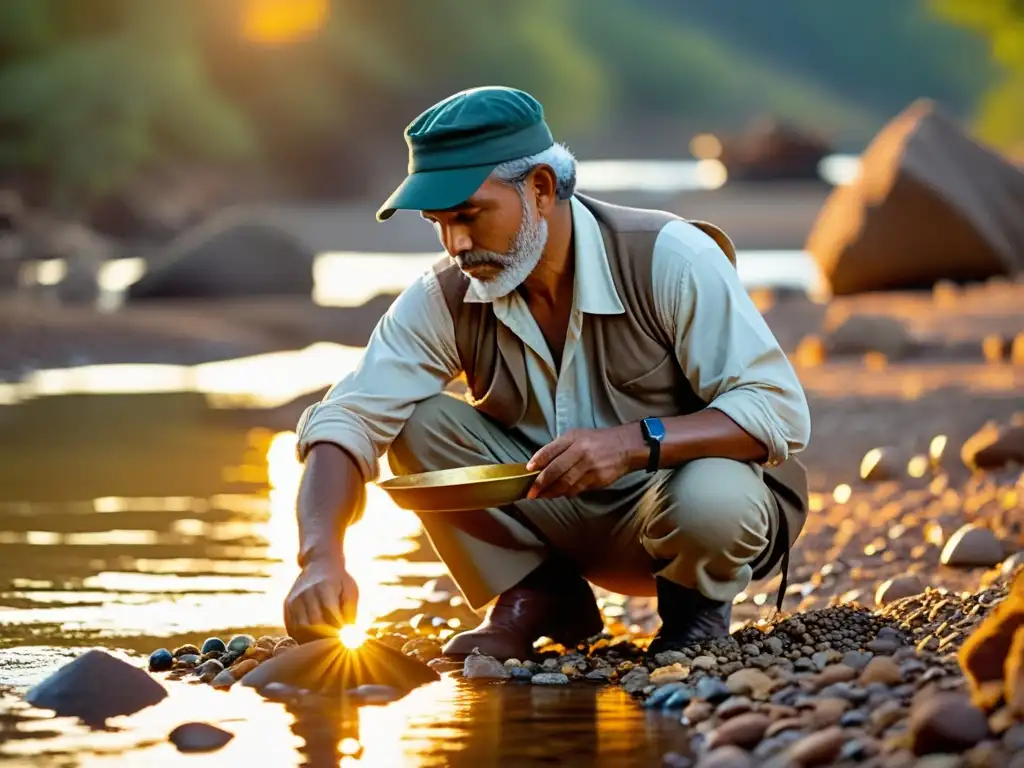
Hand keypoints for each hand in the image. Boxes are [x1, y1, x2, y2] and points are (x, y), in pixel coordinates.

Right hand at [283, 558, 359, 643]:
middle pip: (314, 624)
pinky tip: (314, 640)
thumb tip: (351, 636)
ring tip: (326, 646)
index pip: (330, 615)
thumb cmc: (340, 581)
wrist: (319, 564)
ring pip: (301, 629)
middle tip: (337, 647)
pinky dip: (303, 637)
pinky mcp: (287, 606)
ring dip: (314, 640)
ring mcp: (294, 599)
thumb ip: (351, 612)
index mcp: (325, 586)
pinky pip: (292, 628)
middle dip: (327, 639)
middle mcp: (306, 593)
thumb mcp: (350, 591)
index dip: (339, 631)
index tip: (347, 641)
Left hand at [525, 425, 644, 498]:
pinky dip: (567, 493)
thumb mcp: (578, 436)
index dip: (537, 461)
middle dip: (540, 483)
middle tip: (531, 492)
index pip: (550, 450)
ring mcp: (589, 466)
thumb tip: (540, 465)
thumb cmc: (597, 441)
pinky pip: (578, 489)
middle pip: (555, 470)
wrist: (625, 446)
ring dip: (552, 492)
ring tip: (543, 496)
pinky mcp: (597, 479)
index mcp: (573, 439)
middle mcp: (580, 451)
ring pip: (565, 483)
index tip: (527, 470)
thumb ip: (560, 448)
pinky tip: (561, 494)